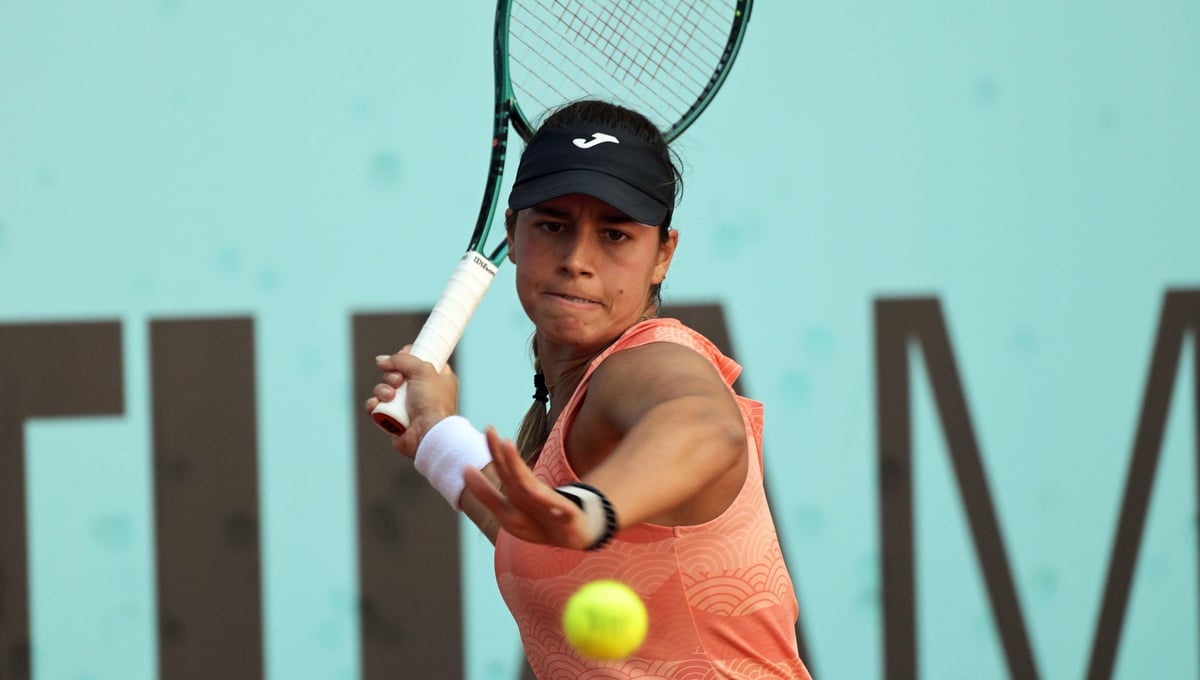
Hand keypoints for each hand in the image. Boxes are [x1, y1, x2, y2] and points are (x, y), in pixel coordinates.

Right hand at [364, 347, 458, 458]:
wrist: (427, 434)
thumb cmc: (433, 403)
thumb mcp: (423, 370)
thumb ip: (402, 360)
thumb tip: (382, 360)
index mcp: (437, 377)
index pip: (420, 360)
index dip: (409, 356)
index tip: (404, 355)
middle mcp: (422, 391)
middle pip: (397, 373)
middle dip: (392, 375)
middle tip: (398, 381)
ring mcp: (407, 405)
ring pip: (384, 388)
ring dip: (382, 390)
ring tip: (390, 397)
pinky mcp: (394, 418)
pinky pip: (377, 406)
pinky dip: (374, 404)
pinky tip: (376, 405)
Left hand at [463, 428, 595, 550]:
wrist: (574, 536)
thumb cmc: (537, 521)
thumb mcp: (507, 511)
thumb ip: (485, 493)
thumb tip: (465, 469)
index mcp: (519, 491)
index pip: (505, 469)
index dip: (495, 451)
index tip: (488, 429)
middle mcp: (534, 494)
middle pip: (521, 476)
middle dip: (511, 460)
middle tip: (502, 439)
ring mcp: (551, 505)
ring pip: (541, 494)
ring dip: (531, 484)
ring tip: (527, 478)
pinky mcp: (567, 517)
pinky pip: (563, 511)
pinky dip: (559, 508)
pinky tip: (554, 506)